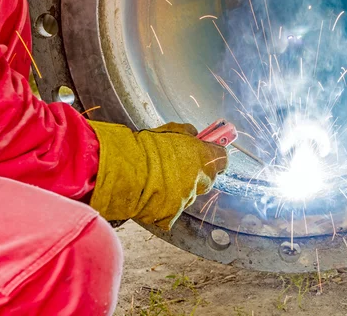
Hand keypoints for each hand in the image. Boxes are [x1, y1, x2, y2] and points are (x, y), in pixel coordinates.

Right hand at [87, 121, 227, 229]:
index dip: (216, 156)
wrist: (123, 169)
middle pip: (207, 179)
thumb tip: (196, 135)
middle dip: (197, 174)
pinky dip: (164, 205)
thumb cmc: (145, 147)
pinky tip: (150, 194)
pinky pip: (171, 211)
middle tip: (179, 167)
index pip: (223, 160)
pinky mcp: (171, 215)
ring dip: (179, 189)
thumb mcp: (171, 130)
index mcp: (204, 159)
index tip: (210, 153)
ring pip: (189, 195)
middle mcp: (200, 181)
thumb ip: (188, 133)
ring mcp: (186, 199)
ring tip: (158, 180)